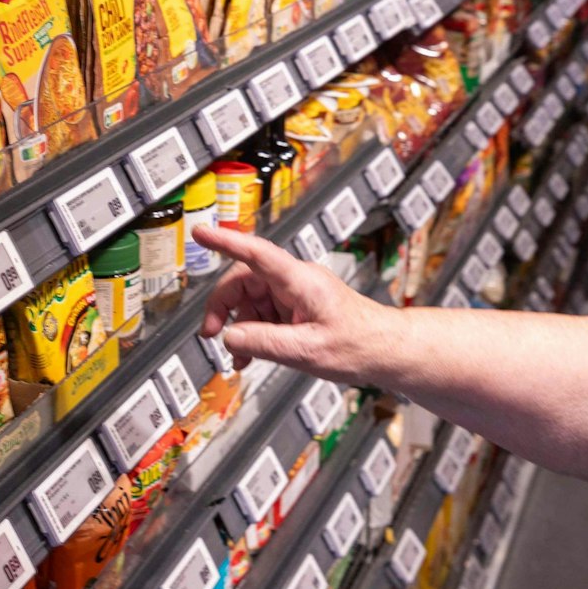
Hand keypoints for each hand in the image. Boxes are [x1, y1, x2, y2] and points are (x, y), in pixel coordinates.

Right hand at [195, 223, 385, 380]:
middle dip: (224, 306)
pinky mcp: (299, 308)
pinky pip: (265, 312)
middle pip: (245, 279)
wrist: (386, 350)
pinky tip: (252, 352)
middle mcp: (297, 281)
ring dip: (240, 326)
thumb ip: (265, 343)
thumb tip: (230, 337)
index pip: (256, 253)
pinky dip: (254, 331)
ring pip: (252, 299)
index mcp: (300, 281)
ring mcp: (297, 294)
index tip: (202, 234)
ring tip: (240, 354)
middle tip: (212, 333)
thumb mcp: (307, 351)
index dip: (225, 242)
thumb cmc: (360, 344)